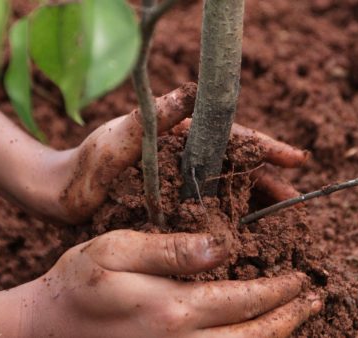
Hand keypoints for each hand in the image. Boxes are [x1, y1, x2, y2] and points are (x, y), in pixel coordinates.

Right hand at [23, 230, 321, 336]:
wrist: (44, 332)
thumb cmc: (78, 285)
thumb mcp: (117, 250)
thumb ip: (171, 249)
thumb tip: (223, 245)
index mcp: (172, 308)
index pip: (245, 298)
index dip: (279, 288)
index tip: (301, 276)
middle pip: (255, 336)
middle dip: (291, 316)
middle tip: (315, 298)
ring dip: (277, 337)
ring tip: (299, 317)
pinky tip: (258, 336)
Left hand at [52, 84, 308, 223]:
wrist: (61, 196)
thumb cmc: (86, 163)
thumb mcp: (119, 136)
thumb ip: (156, 117)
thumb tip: (192, 91)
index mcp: (181, 136)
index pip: (232, 137)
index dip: (266, 147)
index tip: (295, 159)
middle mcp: (186, 158)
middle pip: (237, 166)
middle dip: (268, 179)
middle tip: (295, 197)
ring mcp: (181, 184)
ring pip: (227, 190)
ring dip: (255, 202)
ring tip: (281, 218)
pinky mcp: (174, 208)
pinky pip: (209, 212)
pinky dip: (230, 220)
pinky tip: (247, 234)